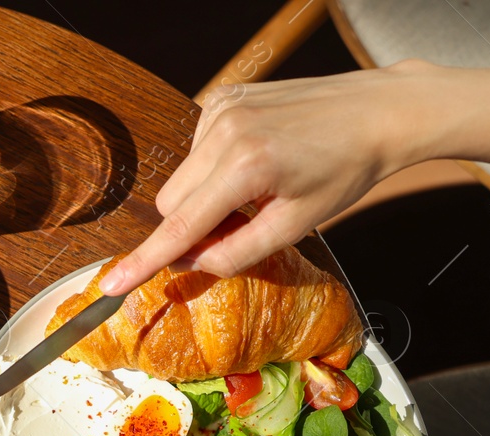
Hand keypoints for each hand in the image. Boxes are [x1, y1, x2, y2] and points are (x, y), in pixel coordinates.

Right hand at [102, 63, 437, 294]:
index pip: (181, 226)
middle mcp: (227, 131)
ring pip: (181, 179)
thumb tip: (191, 263)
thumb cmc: (346, 169)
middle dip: (194, 224)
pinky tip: (254, 159)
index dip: (144, 260)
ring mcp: (222, 109)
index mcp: (248, 166)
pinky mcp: (223, 97)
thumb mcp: (296, 225)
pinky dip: (214, 166)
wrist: (378, 111)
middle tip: (243, 222)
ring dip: (206, 195)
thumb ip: (236, 253)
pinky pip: (195, 150)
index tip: (111, 284)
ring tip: (255, 187)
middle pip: (172, 203)